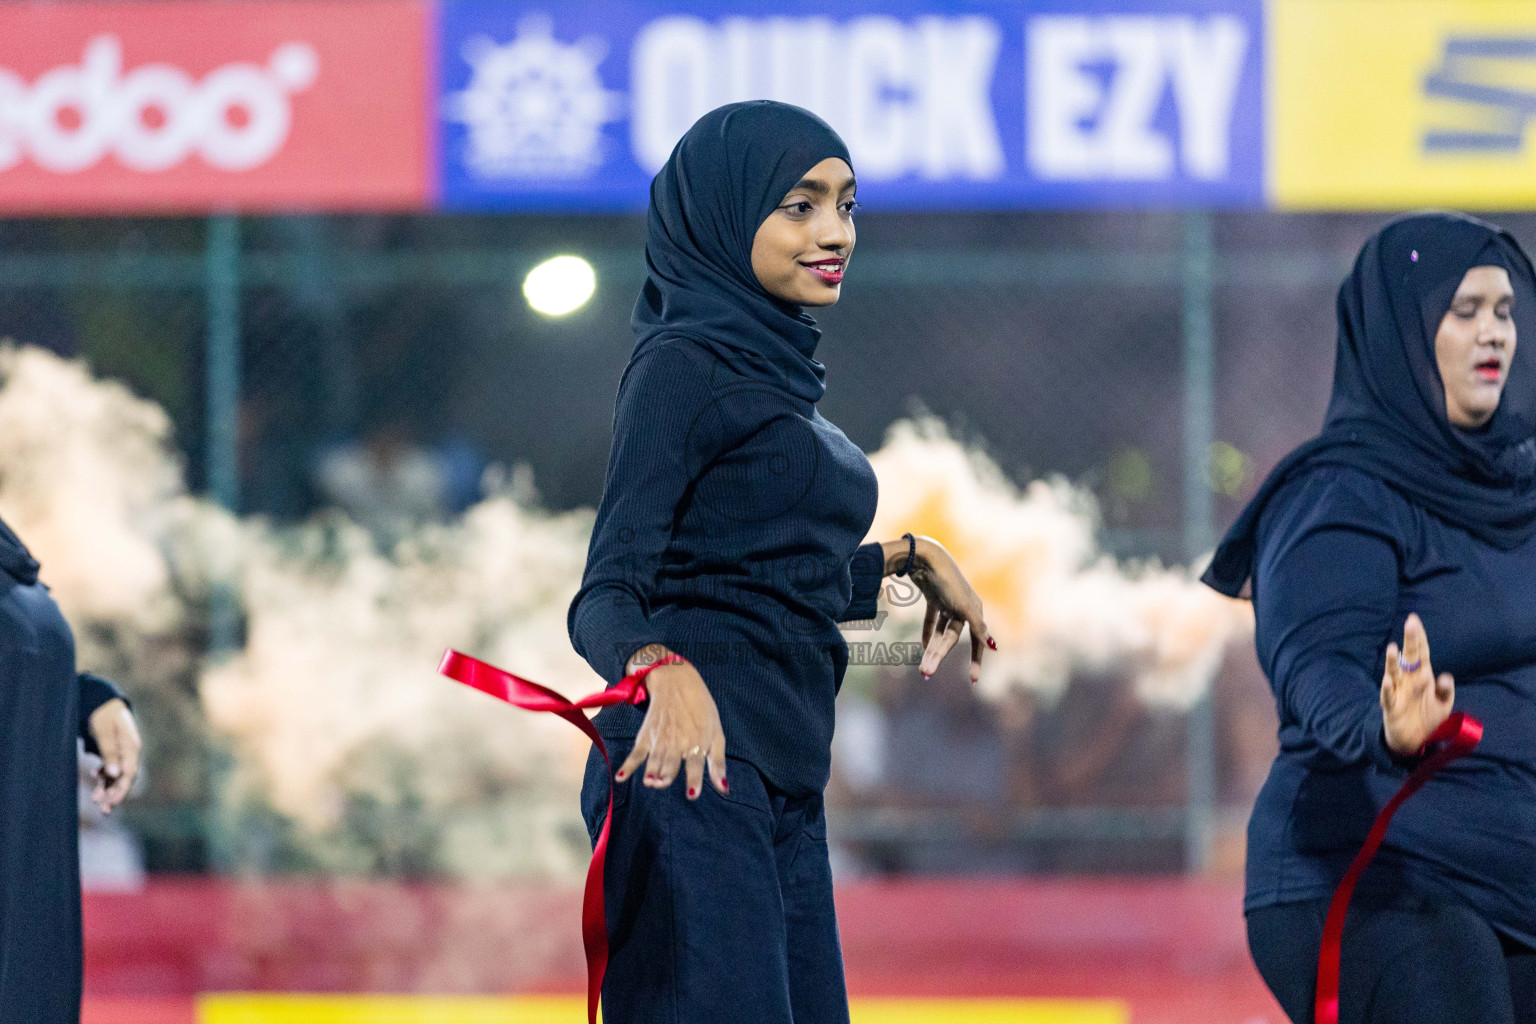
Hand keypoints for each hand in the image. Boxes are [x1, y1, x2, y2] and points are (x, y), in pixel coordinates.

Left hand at [86, 698, 141, 813]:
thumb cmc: (103, 715)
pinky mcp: (115, 753)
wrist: (103, 702)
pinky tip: (94, 777)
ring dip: (108, 788)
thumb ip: (109, 752)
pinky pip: (111, 770)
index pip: (129, 772)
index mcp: (131, 746)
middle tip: (104, 809)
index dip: (121, 789)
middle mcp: (130, 752)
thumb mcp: (104, 731)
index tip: (112, 802)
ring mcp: (123, 753)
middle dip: (114, 794)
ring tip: (96, 801)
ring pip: (117, 776)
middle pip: (125, 777)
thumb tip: (114, 774)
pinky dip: (104, 777)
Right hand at [616, 646, 727, 799]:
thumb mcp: (716, 733)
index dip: (693, 779)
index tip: (692, 794)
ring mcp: (660, 739)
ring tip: (650, 781)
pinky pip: (636, 753)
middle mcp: (678, 742)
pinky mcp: (646, 736)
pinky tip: (620, 778)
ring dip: (651, 771)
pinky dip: (627, 765)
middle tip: (662, 783)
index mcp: (697, 742)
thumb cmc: (701, 709)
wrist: (677, 681)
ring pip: (654, 759)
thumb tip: (724, 788)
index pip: (696, 764)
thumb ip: (718, 762)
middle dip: (666, 775)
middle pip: (671, 763)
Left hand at [887, 536, 994, 682]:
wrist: (925, 557)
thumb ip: (978, 627)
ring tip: (922, 666)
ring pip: (941, 631)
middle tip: (926, 673)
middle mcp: (964, 607)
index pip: (978, 640)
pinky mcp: (934, 596)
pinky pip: (933, 619)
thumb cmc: (947, 581)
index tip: (973, 680)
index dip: (976, 660)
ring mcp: (948, 601)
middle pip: (952, 638)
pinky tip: (923, 644)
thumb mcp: (963, 605)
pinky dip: (928, 631)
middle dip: (939, 656)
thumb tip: (995, 647)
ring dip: (932, 648)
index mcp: (975, 609)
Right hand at [1381, 612, 1454, 756]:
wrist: (1416, 741)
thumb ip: (1445, 689)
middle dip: (1410, 641)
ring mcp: (1399, 692)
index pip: (1421, 653)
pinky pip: (1388, 697)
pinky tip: (1388, 681)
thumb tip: (1446, 676)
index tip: (1414, 619)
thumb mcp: (1443, 704)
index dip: (1419, 637)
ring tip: (1393, 649)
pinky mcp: (1392, 708)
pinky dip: (1387, 689)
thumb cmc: (1428, 717)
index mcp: (1423, 676)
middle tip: (1410, 623)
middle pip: (1409, 658)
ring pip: (1394, 674)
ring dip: (1393, 662)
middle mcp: (1409, 680)